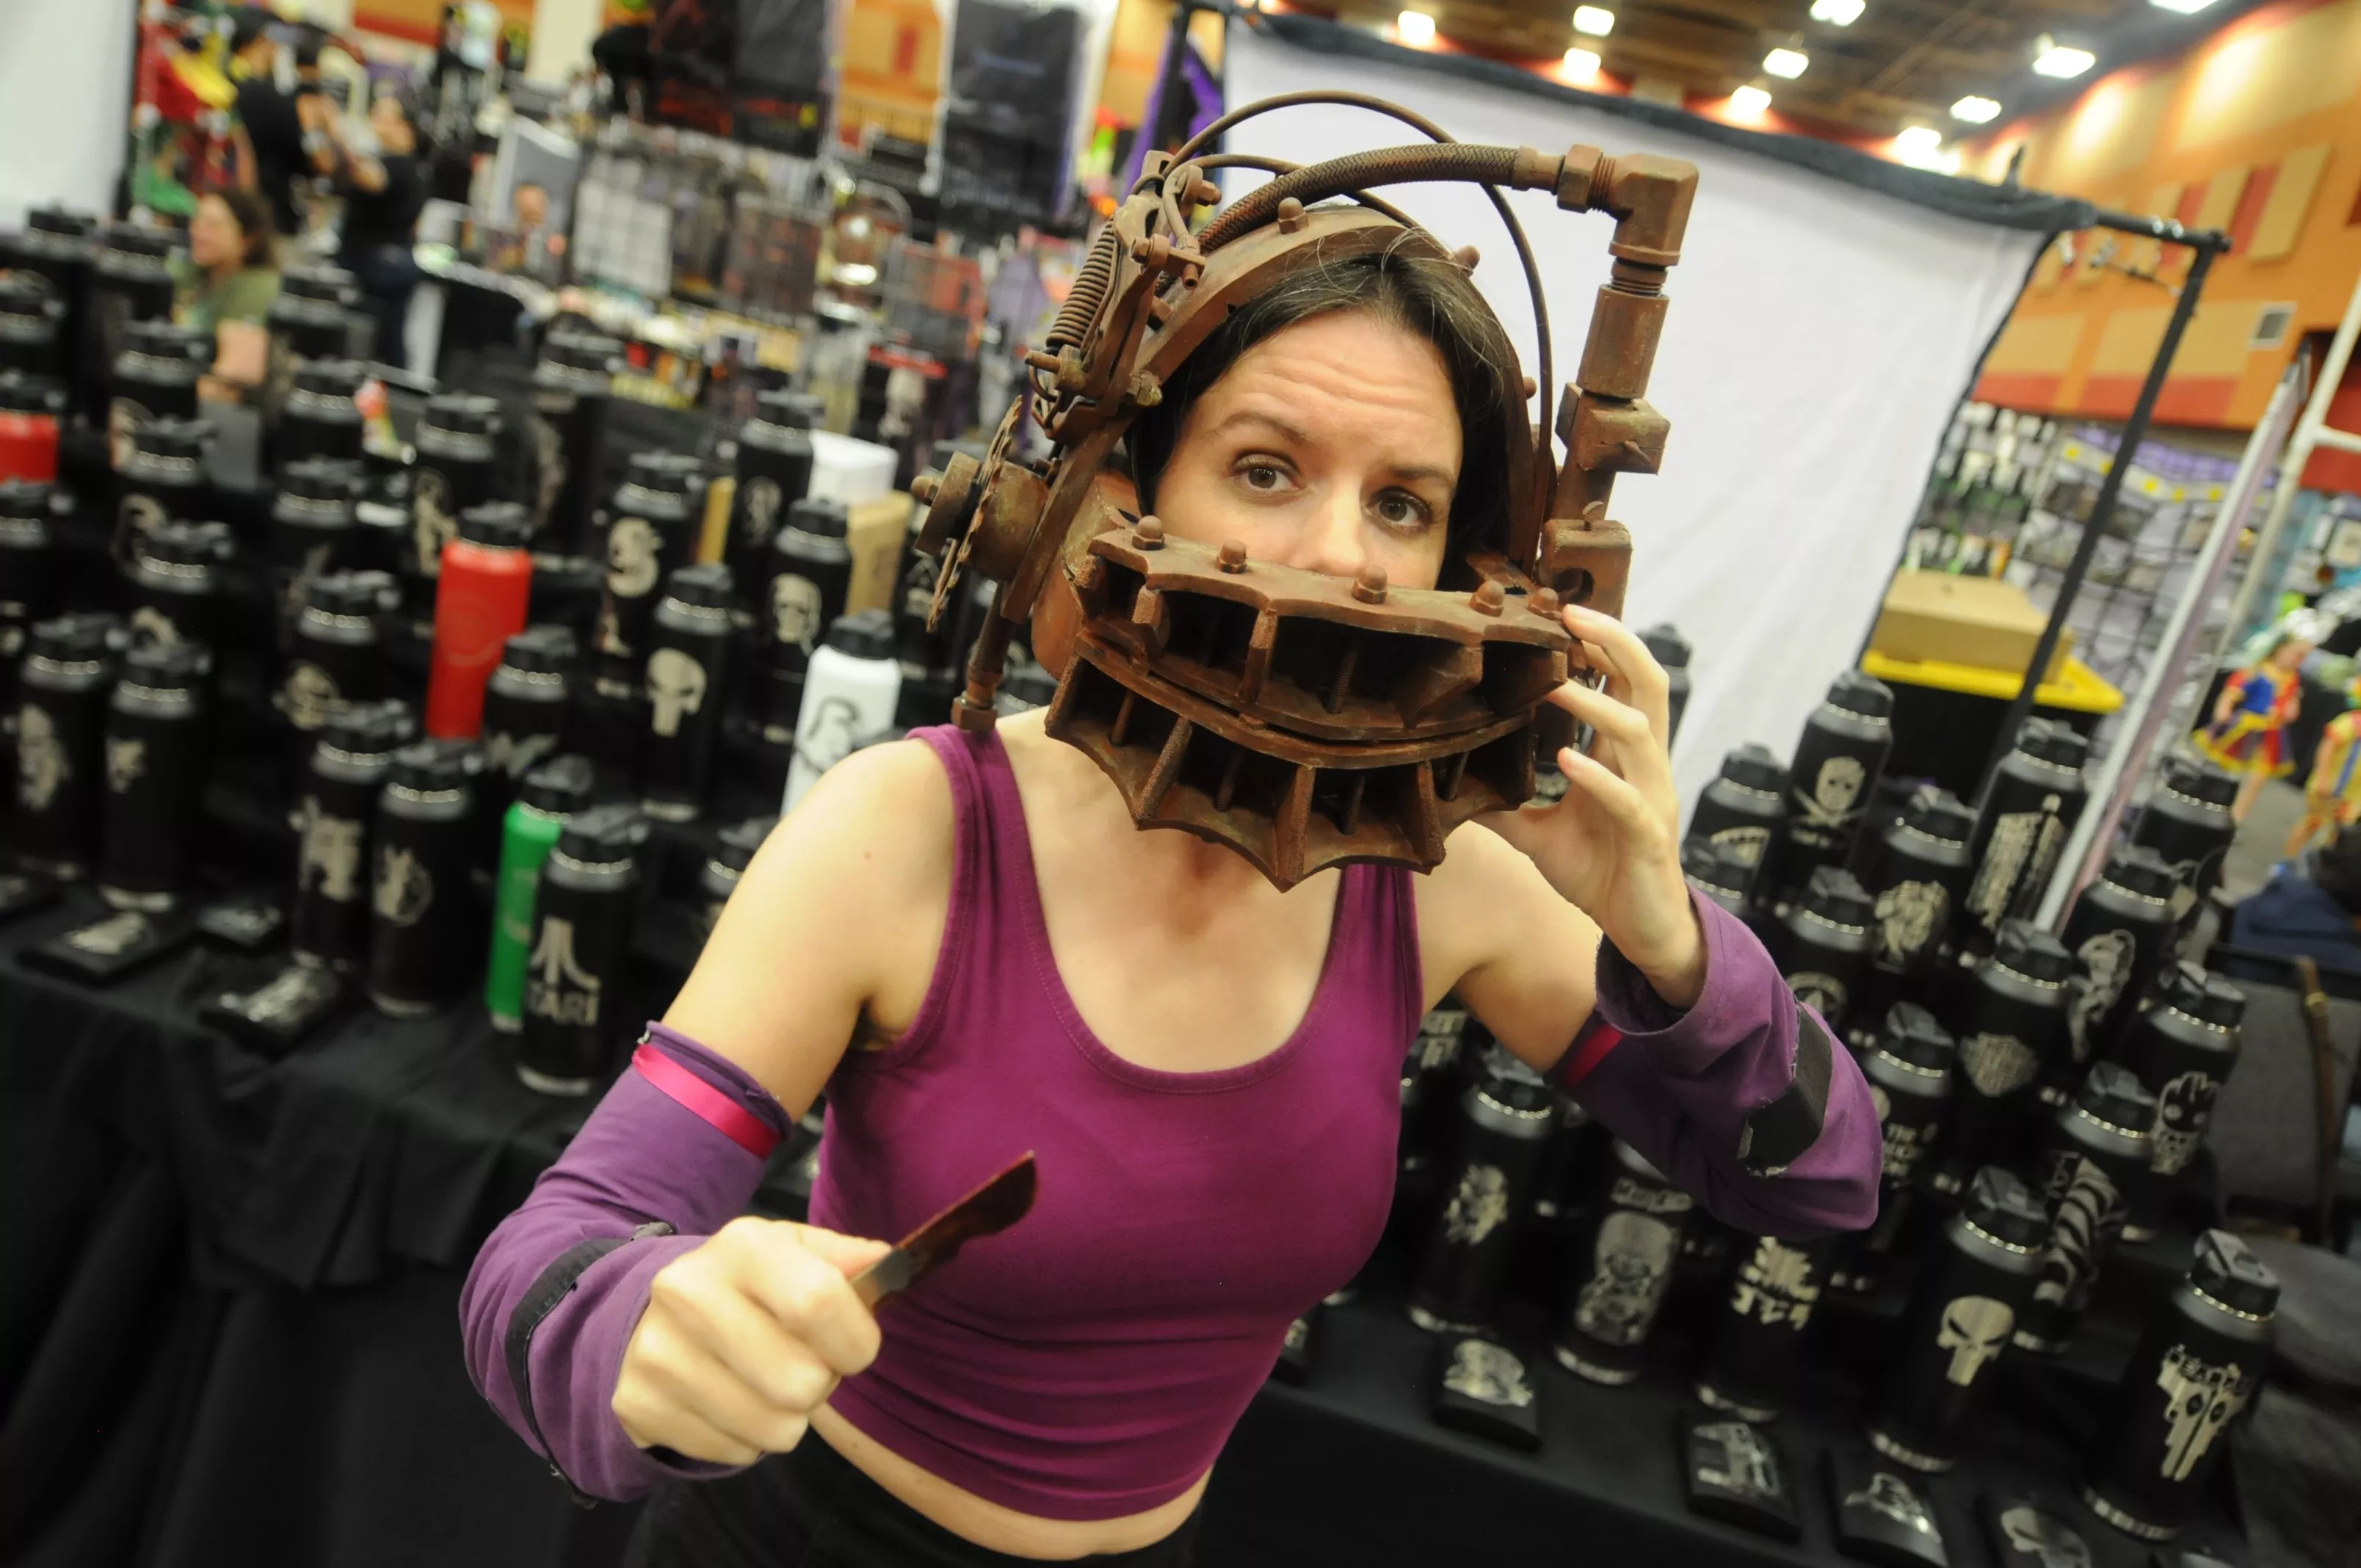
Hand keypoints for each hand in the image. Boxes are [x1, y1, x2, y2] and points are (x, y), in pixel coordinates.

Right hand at [613, 1217, 889, 1463]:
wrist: (647, 1317)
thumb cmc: (747, 1288)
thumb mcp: (794, 1255)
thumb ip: (846, 1260)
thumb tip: (887, 1264)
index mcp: (741, 1245)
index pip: (819, 1301)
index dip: (855, 1339)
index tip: (857, 1348)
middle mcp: (689, 1292)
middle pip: (801, 1382)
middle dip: (821, 1385)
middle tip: (803, 1365)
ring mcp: (657, 1351)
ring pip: (775, 1428)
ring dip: (788, 1418)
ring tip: (767, 1384)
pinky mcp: (638, 1404)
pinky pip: (735, 1451)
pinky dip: (746, 1437)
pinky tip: (728, 1401)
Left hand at [1477, 604, 1704, 1008]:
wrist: (1641, 933)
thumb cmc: (1599, 874)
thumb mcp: (1539, 835)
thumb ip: (1504, 806)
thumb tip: (1451, 789)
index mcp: (1624, 757)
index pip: (1624, 681)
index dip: (1602, 643)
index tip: (1562, 612)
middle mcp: (1645, 767)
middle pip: (1648, 683)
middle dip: (1616, 644)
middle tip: (1573, 615)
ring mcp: (1652, 800)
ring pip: (1638, 733)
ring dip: (1596, 704)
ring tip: (1555, 682)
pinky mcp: (1649, 839)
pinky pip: (1628, 801)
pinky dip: (1598, 777)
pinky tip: (1567, 761)